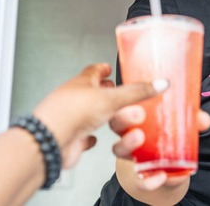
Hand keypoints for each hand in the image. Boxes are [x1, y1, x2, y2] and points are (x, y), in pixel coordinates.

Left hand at [32, 63, 167, 168]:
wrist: (50, 142)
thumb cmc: (70, 113)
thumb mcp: (110, 98)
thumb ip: (136, 92)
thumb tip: (159, 83)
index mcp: (82, 83)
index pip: (94, 70)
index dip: (104, 69)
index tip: (110, 67)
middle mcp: (75, 99)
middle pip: (93, 92)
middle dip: (106, 92)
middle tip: (118, 92)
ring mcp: (73, 119)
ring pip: (91, 114)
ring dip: (103, 115)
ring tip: (115, 115)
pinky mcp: (73, 138)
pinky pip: (84, 136)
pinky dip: (92, 137)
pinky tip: (96, 138)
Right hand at [109, 105, 209, 190]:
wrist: (172, 169)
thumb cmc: (169, 137)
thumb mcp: (181, 123)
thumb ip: (191, 119)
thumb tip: (203, 120)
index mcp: (135, 115)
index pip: (124, 102)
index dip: (126, 96)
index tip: (138, 89)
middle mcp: (127, 134)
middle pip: (116, 123)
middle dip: (124, 117)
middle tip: (138, 113)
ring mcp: (132, 155)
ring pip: (119, 149)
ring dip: (127, 143)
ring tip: (139, 138)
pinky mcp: (141, 175)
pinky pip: (140, 180)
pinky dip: (149, 180)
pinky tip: (161, 176)